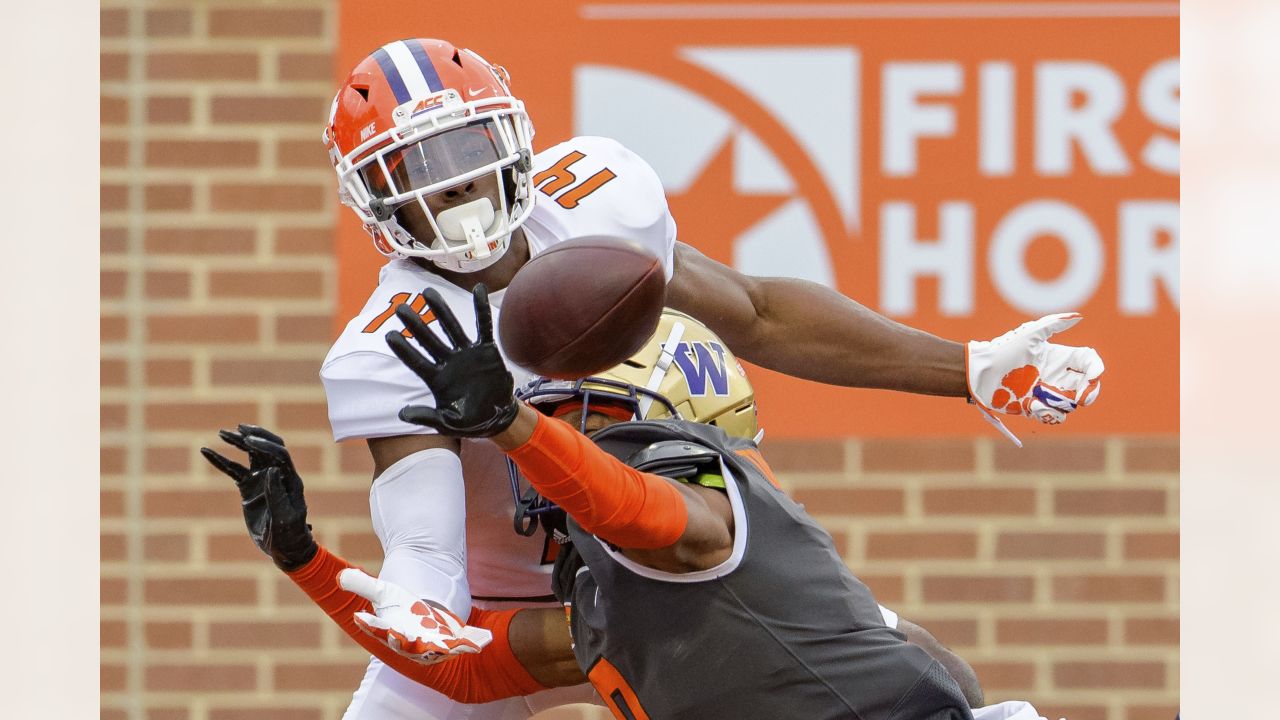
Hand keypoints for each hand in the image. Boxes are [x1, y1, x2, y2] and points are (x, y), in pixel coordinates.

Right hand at [200, 425, 317, 570]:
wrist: (284, 546)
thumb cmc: (289, 533)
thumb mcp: (284, 516)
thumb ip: (277, 494)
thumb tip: (271, 470)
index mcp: (290, 478)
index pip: (279, 453)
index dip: (265, 445)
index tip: (248, 440)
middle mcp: (277, 474)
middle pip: (265, 448)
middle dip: (252, 436)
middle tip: (236, 429)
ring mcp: (262, 479)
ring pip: (250, 455)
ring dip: (237, 442)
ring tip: (221, 432)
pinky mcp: (249, 487)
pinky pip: (234, 470)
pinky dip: (221, 461)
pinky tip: (206, 452)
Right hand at [338, 568, 491, 664]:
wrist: (425, 606)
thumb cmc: (400, 604)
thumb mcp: (383, 591)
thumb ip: (363, 586)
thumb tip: (340, 577)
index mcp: (390, 631)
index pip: (378, 631)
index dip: (373, 627)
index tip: (362, 619)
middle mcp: (410, 643)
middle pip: (408, 646)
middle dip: (408, 643)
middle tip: (405, 636)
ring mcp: (432, 645)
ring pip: (436, 650)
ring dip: (444, 649)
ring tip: (453, 645)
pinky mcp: (452, 642)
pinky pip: (462, 645)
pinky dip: (471, 643)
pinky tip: (482, 639)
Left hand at [385, 284, 518, 437]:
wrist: (497, 416)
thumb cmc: (470, 421)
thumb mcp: (447, 422)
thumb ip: (426, 417)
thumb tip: (402, 414)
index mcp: (437, 379)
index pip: (417, 361)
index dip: (404, 349)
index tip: (389, 336)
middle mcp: (449, 362)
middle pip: (429, 339)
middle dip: (416, 324)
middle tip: (401, 308)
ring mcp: (467, 354)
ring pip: (451, 328)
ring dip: (440, 310)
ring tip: (428, 292)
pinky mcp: (486, 350)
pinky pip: (483, 326)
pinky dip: (481, 308)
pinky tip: (478, 290)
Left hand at [967, 313, 1103, 445]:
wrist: (981, 372)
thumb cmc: (1004, 349)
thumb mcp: (1030, 334)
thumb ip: (1054, 324)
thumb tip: (1079, 316)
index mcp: (1061, 358)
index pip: (1089, 363)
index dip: (1096, 369)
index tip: (1093, 377)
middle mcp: (1058, 376)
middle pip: (1089, 387)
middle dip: (1089, 393)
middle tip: (1081, 399)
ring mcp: (1048, 393)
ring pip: (1071, 405)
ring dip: (1060, 404)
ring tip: (1037, 398)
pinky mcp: (1037, 407)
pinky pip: (1055, 416)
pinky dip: (1047, 414)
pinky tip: (1031, 406)